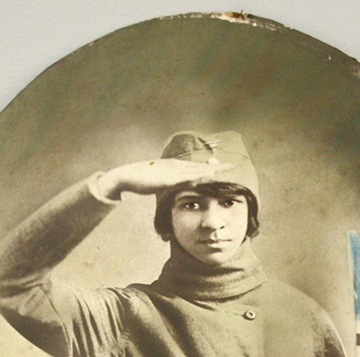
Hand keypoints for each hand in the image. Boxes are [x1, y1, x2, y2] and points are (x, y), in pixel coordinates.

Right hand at [96, 158, 233, 199]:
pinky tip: (206, 177)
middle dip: (216, 166)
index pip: (196, 167)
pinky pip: (185, 178)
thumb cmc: (141, 180)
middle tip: (232, 165)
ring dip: (210, 170)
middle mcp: (176, 166)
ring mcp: (172, 171)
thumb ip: (169, 183)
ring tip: (224, 169)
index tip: (221, 166)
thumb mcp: (159, 182)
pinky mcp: (167, 178)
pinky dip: (197, 177)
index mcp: (175, 167)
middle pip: (200, 166)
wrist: (127, 176)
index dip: (209, 167)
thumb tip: (173, 187)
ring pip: (195, 170)